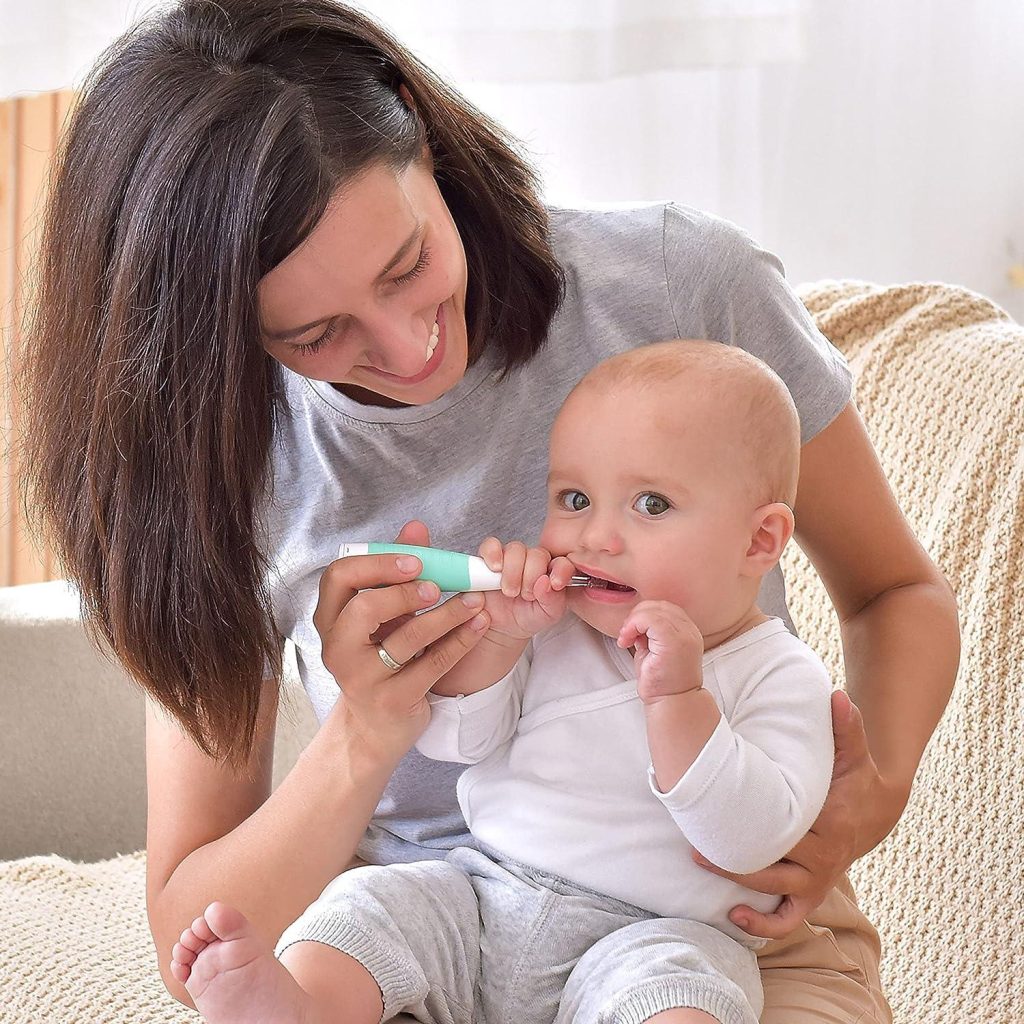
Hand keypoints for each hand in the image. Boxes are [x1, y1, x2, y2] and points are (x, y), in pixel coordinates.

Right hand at [314, 520, 490, 757]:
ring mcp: (363, 678)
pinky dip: (460, 640)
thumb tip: (416, 526)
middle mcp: (338, 649)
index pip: (338, 578)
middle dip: (405, 591)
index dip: (376, 563)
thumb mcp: (381, 617)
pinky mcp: (393, 700)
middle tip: (438, 585)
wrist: (375, 727)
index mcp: (330, 620)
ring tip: (475, 600)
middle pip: (364, 608)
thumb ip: (395, 571)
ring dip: (447, 614)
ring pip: (406, 638)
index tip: (414, 560)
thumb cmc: (378, 657)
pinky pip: (433, 664)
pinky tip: (480, 624)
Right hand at [476, 538, 574, 641]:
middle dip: (531, 575)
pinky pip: (490, 545)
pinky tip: (495, 569)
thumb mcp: (546, 615)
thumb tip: (545, 582)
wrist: (501, 627)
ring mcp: (510, 558)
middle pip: (537, 554)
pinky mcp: (489, 559)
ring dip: (512, 570)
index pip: (560, 561)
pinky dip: (493, 554)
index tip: (553, 584)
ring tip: (509, 591)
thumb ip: (552, 601)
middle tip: (525, 595)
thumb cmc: (527, 617)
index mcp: (550, 572)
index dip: (559, 569)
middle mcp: (531, 561)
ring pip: (515, 549)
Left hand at [617, 600, 703, 702]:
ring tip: (626, 639)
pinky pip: (650, 619)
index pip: (664, 608)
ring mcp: (684, 634)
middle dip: (637, 616)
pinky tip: (627, 641)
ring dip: (633, 621)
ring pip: (652, 610)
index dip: (644, 614)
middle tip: (626, 635)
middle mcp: (689, 630)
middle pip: (658, 605)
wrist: (672, 702)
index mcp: (687, 630)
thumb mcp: (654, 649)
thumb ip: (649, 632)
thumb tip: (636, 622)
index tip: (632, 632)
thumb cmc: (662, 682)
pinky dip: (633, 625)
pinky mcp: (673, 641)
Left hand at [692, 689, 907, 939]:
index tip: (717, 809)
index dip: (753, 821)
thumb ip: (846, 725)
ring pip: (773, 889)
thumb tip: (836, 694)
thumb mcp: (854, 751)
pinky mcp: (813, 895)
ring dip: (736, 880)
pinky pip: (789, 921)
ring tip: (700, 859)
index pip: (788, 826)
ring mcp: (818, 879)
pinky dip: (764, 927)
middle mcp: (824, 856)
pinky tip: (734, 917)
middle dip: (732, 853)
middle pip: (773, 860)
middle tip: (692, 839)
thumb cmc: (855, 775)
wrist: (875, 809)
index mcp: (829, 821)